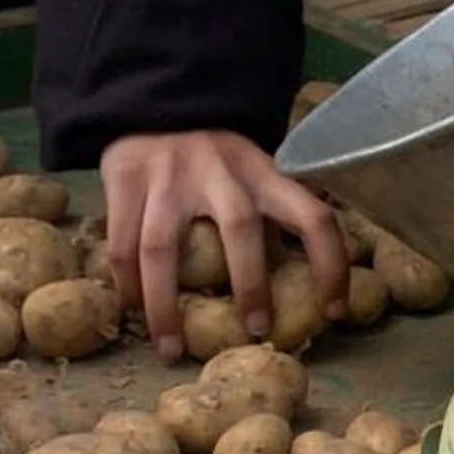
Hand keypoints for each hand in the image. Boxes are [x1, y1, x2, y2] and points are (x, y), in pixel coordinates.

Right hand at [99, 129, 350, 359]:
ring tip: (172, 349)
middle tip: (257, 331)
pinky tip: (133, 313)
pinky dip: (127, 285)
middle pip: (240, 229)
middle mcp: (221, 172)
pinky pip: (121, 243)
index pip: (315, 218)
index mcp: (266, 174)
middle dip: (250, 285)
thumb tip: (299, 292)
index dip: (331, 266)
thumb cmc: (217, 160)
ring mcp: (167, 175)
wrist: (155, 104)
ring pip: (161, 248)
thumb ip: (272, 220)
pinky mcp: (124, 178)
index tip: (333, 312)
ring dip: (165, 305)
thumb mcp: (256, 176)